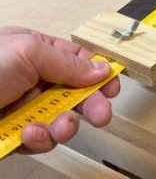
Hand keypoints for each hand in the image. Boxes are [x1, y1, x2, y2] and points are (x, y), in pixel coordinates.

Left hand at [0, 27, 119, 153]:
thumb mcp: (27, 52)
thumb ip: (67, 61)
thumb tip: (99, 68)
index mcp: (31, 50)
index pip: (75, 59)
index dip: (97, 73)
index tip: (111, 86)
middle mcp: (27, 77)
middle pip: (74, 92)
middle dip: (88, 104)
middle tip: (99, 115)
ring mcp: (19, 106)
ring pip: (60, 119)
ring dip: (64, 125)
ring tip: (57, 128)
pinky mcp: (11, 133)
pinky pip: (39, 139)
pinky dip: (39, 139)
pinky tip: (29, 134)